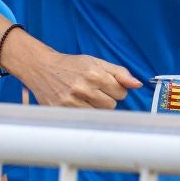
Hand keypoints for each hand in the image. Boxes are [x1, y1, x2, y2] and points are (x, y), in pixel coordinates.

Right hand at [7, 33, 139, 108]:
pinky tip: (77, 103)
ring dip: (95, 107)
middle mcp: (82, 88)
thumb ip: (119, 72)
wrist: (41, 68)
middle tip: (95, 91)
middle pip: (111, 105)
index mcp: (93, 74)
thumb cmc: (70, 65)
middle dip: (106, 98)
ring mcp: (71, 102)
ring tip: (85, 96)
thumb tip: (137, 84)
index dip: (116, 89)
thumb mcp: (96, 62)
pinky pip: (84, 119)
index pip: (120, 92)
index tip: (107, 86)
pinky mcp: (62, 111)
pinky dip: (84, 112)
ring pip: (99, 114)